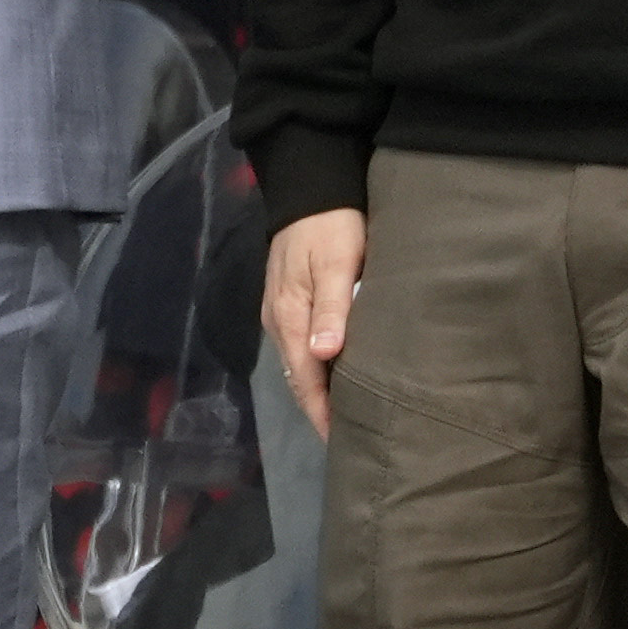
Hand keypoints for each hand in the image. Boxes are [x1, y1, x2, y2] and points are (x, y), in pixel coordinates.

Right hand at [265, 203, 365, 438]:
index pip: (305, 379)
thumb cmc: (331, 224)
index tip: (341, 441)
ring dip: (317, 392)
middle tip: (348, 439)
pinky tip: (334, 376)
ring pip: (298, 365)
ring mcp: (280, 313)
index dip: (321, 412)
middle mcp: (279, 322)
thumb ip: (331, 308)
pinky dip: (315, 370)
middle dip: (319, 410)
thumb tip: (323, 356)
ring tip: (345, 416)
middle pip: (298, 378)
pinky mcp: (288, 303)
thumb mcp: (335, 262)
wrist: (309, 187)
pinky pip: (300, 348)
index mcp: (290, 317)